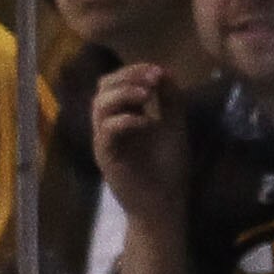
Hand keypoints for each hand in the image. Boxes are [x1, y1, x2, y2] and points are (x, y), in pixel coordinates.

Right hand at [91, 62, 188, 224]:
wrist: (164, 203)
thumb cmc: (167, 168)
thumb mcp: (174, 125)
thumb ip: (170, 99)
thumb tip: (164, 70)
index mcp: (124, 115)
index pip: (117, 83)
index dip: (134, 71)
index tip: (158, 72)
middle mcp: (109, 125)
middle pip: (102, 89)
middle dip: (127, 78)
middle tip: (151, 80)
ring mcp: (105, 141)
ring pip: (99, 106)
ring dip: (123, 94)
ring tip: (147, 96)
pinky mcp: (105, 157)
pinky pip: (106, 131)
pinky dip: (125, 121)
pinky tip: (146, 123)